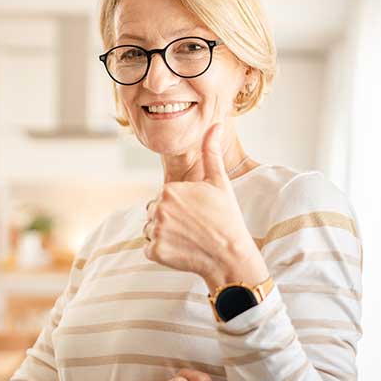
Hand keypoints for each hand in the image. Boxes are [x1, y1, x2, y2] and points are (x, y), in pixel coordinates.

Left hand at [143, 123, 269, 291]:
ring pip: (150, 230)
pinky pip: (150, 249)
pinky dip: (163, 252)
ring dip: (164, 235)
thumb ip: (211, 152)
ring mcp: (155, 230)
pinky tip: (182, 251)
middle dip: (169, 219)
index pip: (163, 197)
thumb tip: (216, 124)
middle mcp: (159, 208)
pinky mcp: (155, 251)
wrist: (230, 255)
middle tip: (193, 227)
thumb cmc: (227, 217)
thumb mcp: (220, 182)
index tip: (198, 214)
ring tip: (188, 239)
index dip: (181, 206)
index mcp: (170, 190)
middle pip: (153, 212)